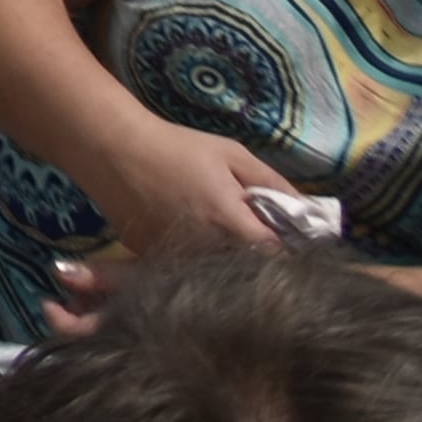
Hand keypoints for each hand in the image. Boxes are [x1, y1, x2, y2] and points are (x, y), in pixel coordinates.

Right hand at [49, 125, 302, 329]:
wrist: (112, 147)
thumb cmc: (176, 147)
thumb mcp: (231, 154)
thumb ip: (272, 182)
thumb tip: (309, 209)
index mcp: (231, 224)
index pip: (278, 256)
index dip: (290, 253)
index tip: (293, 244)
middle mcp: (206, 250)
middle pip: (248, 272)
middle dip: (260, 262)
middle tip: (261, 242)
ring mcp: (177, 259)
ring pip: (216, 275)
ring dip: (228, 265)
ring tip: (225, 242)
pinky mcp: (152, 260)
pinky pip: (187, 269)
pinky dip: (197, 261)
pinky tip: (192, 240)